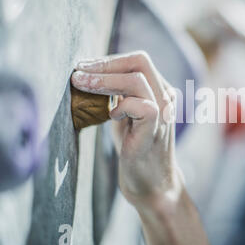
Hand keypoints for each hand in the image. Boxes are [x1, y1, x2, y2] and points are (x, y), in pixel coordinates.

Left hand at [71, 51, 182, 207]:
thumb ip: (119, 94)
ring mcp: (164, 112)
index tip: (84, 66)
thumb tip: (92, 73)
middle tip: (78, 72)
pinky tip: (110, 116)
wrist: (151, 183)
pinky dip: (119, 106)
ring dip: (103, 80)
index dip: (109, 60)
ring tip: (80, 85)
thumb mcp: (125, 114)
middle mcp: (166, 97)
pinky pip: (139, 104)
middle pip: (141, 60)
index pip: (137, 60)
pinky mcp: (156, 129)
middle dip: (105, 63)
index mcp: (160, 90)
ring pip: (137, 79)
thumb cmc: (135, 148)